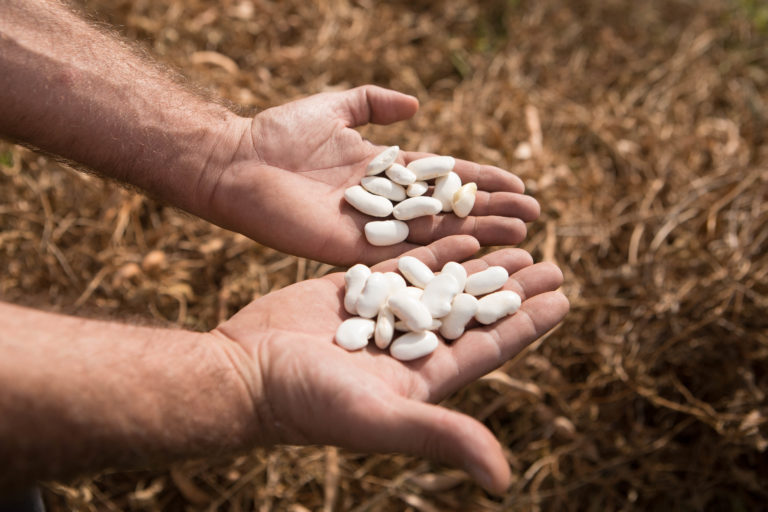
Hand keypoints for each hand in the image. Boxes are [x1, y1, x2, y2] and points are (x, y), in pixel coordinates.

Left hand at [206, 86, 539, 264]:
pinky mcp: (354, 251)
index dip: (481, 181)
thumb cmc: (280, 133)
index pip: (443, 178)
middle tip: (535, 217)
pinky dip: (442, 251)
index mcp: (384, 171)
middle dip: (492, 210)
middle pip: (450, 208)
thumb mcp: (336, 106)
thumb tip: (417, 105)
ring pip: (437, 232)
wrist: (237, 163)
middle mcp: (385, 204)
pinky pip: (406, 252)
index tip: (518, 184)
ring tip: (522, 233)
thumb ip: (375, 103)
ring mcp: (372, 229)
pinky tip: (477, 250)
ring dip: (480, 232)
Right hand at [210, 236, 568, 492]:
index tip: (563, 299)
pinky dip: (435, 249)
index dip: (526, 325)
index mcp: (423, 379)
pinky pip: (404, 266)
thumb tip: (503, 482)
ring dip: (483, 266)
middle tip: (553, 265)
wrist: (245, 372)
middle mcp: (408, 347)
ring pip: (445, 284)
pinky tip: (463, 233)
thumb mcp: (380, 420)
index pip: (489, 347)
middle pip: (475, 311)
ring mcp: (382, 316)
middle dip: (514, 290)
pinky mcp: (354, 291)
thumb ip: (441, 439)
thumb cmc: (307, 403)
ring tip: (518, 245)